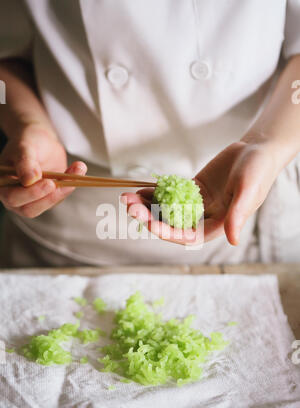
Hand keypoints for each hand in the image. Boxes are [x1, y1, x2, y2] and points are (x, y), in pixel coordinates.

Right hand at [0, 123, 86, 217]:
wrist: (40, 140)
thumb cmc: (27, 141)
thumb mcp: (25, 147)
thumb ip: (25, 163)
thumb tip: (28, 180)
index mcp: (3, 185)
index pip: (13, 198)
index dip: (30, 194)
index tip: (48, 183)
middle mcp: (15, 197)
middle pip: (30, 209)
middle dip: (49, 196)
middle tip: (62, 181)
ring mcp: (33, 200)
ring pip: (49, 204)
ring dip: (64, 189)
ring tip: (77, 168)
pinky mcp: (49, 197)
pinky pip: (60, 196)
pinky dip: (70, 184)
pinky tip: (78, 169)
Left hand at [122, 141, 280, 245]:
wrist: (258, 149)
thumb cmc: (258, 171)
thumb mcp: (248, 192)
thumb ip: (238, 215)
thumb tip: (233, 241)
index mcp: (219, 225)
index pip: (188, 235)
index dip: (168, 231)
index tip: (149, 223)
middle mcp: (204, 217)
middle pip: (172, 223)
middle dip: (150, 217)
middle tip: (131, 208)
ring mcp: (196, 203)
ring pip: (167, 209)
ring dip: (147, 206)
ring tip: (127, 198)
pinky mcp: (192, 189)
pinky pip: (170, 193)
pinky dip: (155, 192)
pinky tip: (138, 189)